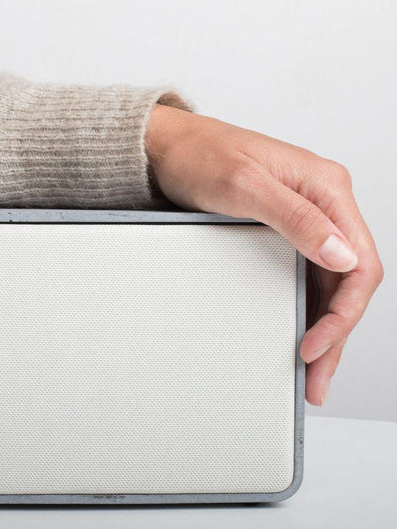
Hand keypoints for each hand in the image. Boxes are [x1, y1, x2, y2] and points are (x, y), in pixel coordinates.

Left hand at [146, 104, 382, 404]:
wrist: (168, 148)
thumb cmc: (201, 156)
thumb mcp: (244, 186)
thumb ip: (296, 218)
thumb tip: (342, 256)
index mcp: (327, 189)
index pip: (359, 263)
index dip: (343, 314)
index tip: (314, 347)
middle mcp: (322, 205)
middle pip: (345, 282)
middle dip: (335, 334)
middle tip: (315, 380)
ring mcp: (303, 219)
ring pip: (325, 284)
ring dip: (321, 327)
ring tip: (308, 371)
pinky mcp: (280, 230)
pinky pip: (302, 276)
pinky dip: (303, 308)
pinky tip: (296, 333)